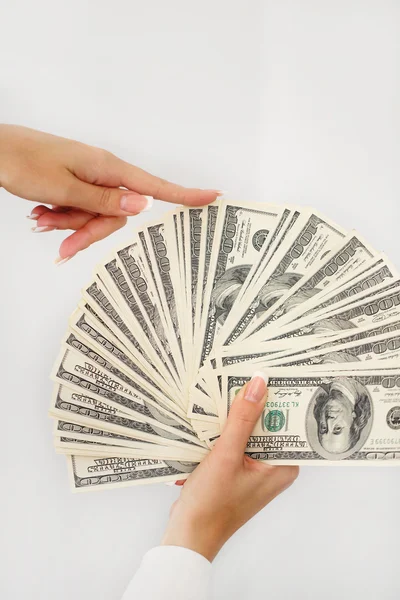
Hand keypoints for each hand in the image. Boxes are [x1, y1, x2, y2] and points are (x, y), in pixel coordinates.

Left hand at [0, 125, 221, 262]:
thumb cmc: (22, 162)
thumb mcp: (65, 188)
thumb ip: (105, 202)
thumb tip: (144, 206)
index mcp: (107, 168)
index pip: (154, 186)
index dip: (184, 194)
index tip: (212, 196)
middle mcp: (102, 171)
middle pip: (114, 214)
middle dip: (86, 231)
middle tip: (60, 243)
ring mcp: (87, 177)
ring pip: (93, 214)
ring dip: (67, 223)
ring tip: (40, 215)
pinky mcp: (73, 182)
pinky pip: (78, 208)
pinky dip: (60, 216)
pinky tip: (40, 212)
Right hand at [162, 373, 298, 560]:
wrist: (188, 535)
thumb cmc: (211, 503)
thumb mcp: (226, 455)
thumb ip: (242, 419)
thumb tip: (259, 384)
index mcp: (282, 467)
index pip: (291, 424)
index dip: (284, 398)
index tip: (276, 372)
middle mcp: (273, 468)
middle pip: (270, 425)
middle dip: (257, 402)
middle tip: (246, 372)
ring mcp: (255, 470)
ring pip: (251, 432)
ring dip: (239, 415)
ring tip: (228, 387)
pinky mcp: (238, 471)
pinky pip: (238, 442)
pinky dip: (228, 429)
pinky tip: (214, 415)